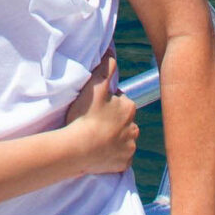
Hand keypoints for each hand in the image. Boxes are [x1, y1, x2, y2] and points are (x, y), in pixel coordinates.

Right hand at [59, 57, 139, 174]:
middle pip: (124, 121)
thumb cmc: (86, 115)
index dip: (107, 104)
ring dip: (114, 138)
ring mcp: (130, 148)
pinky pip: (121, 157)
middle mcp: (135, 128)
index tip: (96, 108)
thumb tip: (111, 51)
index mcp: (130, 108)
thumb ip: (105, 67)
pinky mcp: (124, 164)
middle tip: (95, 123)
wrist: (79, 148)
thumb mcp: (95, 86)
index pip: (121, 102)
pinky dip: (113, 155)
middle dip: (114, 122)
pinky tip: (101, 152)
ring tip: (97, 138)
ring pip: (124, 139)